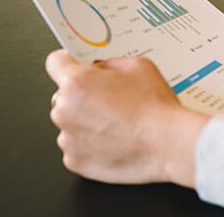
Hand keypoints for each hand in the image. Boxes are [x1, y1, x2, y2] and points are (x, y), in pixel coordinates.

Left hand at [45, 50, 208, 186]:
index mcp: (76, 82)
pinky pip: (77, 147)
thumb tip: (100, 69)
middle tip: (111, 101)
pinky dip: (91, 145)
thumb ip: (110, 63)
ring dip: (86, 122)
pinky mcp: (74, 161)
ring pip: (70, 123)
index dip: (68, 62)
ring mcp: (68, 139)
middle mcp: (64, 110)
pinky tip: (115, 140)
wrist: (169, 144)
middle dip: (83, 96)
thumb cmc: (156, 108)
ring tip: (117, 124)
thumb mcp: (139, 66)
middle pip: (64, 96)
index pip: (55, 62)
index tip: (75, 66)